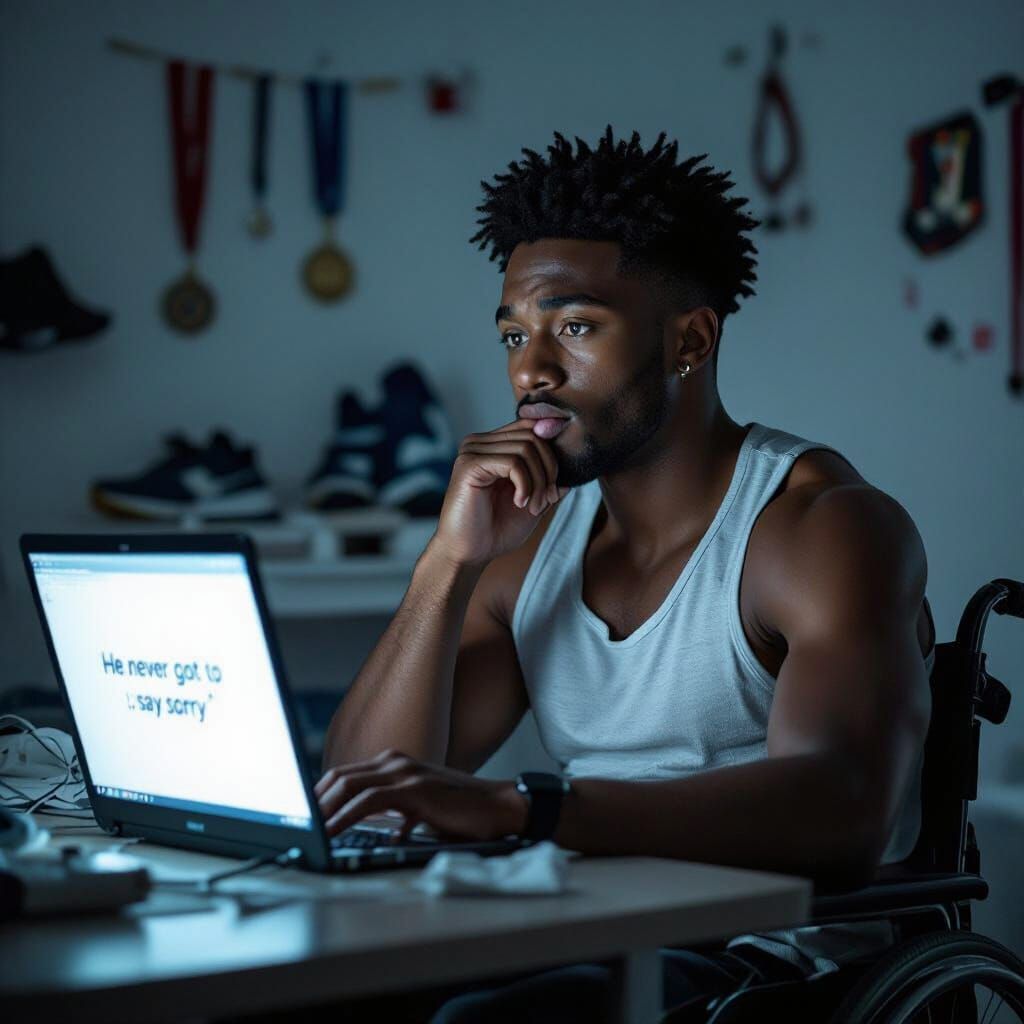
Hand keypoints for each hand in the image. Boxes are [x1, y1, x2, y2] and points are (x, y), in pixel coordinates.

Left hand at [315, 750, 526, 840]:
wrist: (498, 808)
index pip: (344, 774)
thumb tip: (376, 831)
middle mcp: (396, 762)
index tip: (303, 815)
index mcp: (395, 763)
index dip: (319, 794)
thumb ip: (395, 811)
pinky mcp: (414, 789)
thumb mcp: (420, 808)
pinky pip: (369, 800)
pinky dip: (346, 817)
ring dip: (324, 810)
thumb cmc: (461, 813)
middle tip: (297, 824)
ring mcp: (405, 773)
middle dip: (313, 801)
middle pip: (339, 777)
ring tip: (307, 830)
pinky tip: (334, 831)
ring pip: (349, 785)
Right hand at [432, 418, 569, 566]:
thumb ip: (551, 481)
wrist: (469, 553)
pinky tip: (520, 503)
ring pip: (526, 448)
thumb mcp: (535, 501)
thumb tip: (574, 465)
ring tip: (533, 507)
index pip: (531, 427)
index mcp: (494, 446)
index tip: (557, 484)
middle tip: (546, 501)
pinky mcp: (469, 464)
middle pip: (533, 437)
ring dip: (539, 482)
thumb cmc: (497, 529)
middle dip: (549, 471)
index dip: (552, 448)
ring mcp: (473, 450)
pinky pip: (512, 462)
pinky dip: (525, 485)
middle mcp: (481, 442)